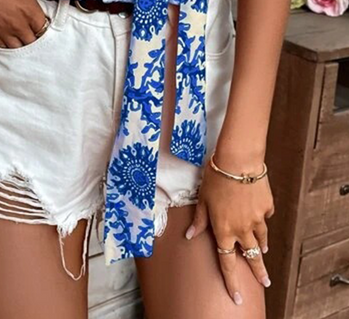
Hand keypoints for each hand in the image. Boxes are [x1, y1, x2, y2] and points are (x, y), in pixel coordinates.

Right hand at [0, 0, 57, 47]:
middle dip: (36, 34)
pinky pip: (3, 47)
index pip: (45, 28)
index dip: (46, 24)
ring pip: (19, 47)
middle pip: (34, 40)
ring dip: (23, 41)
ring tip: (23, 32)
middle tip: (34, 26)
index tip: (45, 18)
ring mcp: (3, 31)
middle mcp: (18, 25)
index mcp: (30, 12)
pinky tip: (10, 37)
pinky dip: (9, 44)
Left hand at [185, 156, 274, 305]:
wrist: (239, 160)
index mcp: (224, 230)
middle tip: (265, 282)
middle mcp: (242, 229)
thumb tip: (189, 234)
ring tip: (264, 251)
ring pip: (261, 238)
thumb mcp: (203, 198)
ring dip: (261, 246)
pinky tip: (260, 212)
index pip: (227, 263)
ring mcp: (257, 219)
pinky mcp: (267, 206)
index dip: (232, 282)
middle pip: (252, 256)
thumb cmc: (216, 176)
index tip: (237, 297)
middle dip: (259, 272)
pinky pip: (265, 216)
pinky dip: (262, 217)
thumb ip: (199, 220)